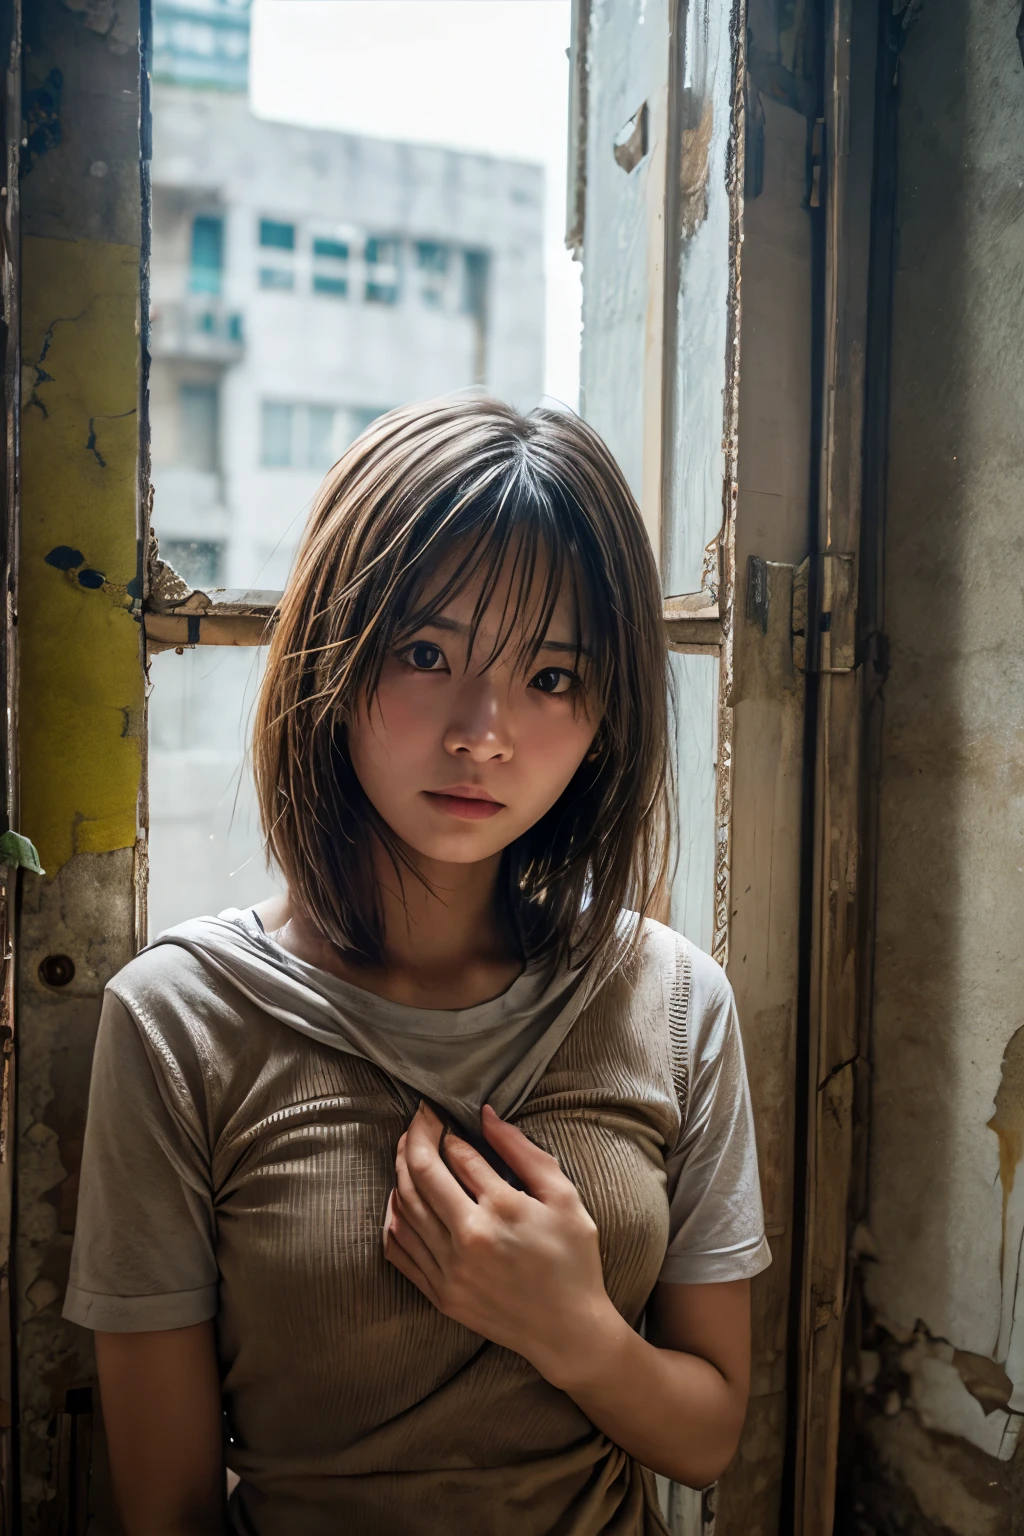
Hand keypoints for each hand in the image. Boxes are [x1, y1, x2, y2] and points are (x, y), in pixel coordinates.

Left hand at [383, 1102, 616, 1385]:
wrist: (569, 1332)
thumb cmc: (573, 1260)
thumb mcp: (563, 1197)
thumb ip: (523, 1152)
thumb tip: (485, 1116)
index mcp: (503, 1209)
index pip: (458, 1154)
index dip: (444, 1128)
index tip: (441, 1113)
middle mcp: (469, 1238)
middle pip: (421, 1175)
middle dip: (413, 1138)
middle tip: (417, 1120)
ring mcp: (450, 1270)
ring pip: (404, 1209)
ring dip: (399, 1172)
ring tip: (406, 1151)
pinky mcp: (440, 1294)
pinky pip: (399, 1250)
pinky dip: (393, 1219)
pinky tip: (399, 1200)